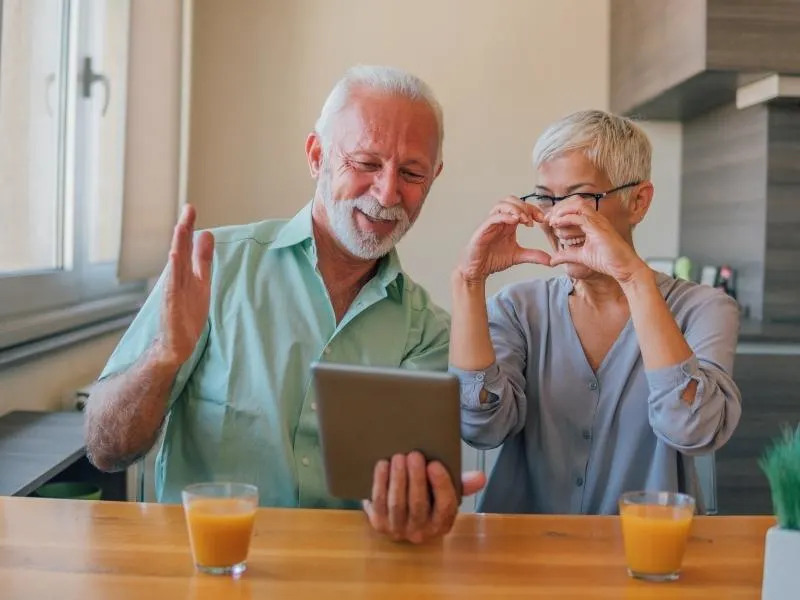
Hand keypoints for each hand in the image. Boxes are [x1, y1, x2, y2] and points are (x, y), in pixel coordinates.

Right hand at [156, 204, 214, 364]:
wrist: (178, 343)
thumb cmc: (187, 312)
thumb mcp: (201, 281)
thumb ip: (202, 259)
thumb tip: (207, 234)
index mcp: (186, 273)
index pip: (187, 247)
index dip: (189, 228)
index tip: (191, 208)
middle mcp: (177, 280)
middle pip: (180, 251)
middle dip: (184, 231)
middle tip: (188, 209)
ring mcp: (173, 294)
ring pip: (176, 267)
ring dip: (178, 247)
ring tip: (181, 228)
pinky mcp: (171, 308)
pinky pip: (172, 289)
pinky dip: (173, 275)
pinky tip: (174, 259)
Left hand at [363, 451, 485, 543]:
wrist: (398, 513)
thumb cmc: (427, 498)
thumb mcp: (446, 493)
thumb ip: (463, 484)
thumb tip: (480, 477)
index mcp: (442, 524)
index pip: (445, 507)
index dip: (440, 485)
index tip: (435, 464)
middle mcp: (421, 532)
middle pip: (418, 505)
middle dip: (416, 478)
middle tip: (414, 455)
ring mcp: (398, 530)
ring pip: (397, 504)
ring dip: (398, 479)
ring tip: (399, 457)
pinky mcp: (378, 524)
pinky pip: (379, 502)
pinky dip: (380, 483)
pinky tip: (383, 465)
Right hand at [457, 197, 551, 283]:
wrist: (477, 269)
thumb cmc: (492, 259)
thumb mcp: (518, 256)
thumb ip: (533, 256)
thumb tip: (551, 260)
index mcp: (508, 223)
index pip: (521, 207)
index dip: (533, 209)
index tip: (542, 219)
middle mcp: (499, 220)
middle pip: (511, 200)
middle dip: (525, 207)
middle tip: (534, 219)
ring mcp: (490, 223)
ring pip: (501, 205)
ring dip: (515, 209)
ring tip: (524, 220)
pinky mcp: (483, 229)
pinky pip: (493, 217)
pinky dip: (505, 216)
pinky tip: (514, 221)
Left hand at [547, 199, 646, 282]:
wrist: (623, 267)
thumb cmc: (607, 260)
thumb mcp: (580, 256)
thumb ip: (566, 255)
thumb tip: (552, 260)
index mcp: (593, 221)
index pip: (575, 207)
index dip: (560, 211)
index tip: (548, 220)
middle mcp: (596, 218)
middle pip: (575, 201)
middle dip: (559, 208)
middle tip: (547, 218)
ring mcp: (599, 221)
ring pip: (578, 205)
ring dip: (562, 211)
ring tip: (552, 220)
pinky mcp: (599, 229)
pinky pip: (580, 218)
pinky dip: (566, 219)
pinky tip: (558, 225)